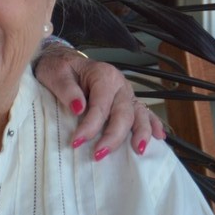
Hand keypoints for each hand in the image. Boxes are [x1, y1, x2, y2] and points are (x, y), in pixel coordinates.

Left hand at [33, 46, 165, 156]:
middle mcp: (119, 84)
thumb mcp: (55, 74)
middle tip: (99, 154)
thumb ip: (66, 89)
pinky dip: (153, 124)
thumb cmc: (59, 68)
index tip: (77, 142)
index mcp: (103, 75)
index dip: (90, 126)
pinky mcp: (127, 100)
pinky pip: (144, 112)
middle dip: (113, 136)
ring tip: (138, 150)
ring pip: (139, 114)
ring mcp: (125, 92)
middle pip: (123, 113)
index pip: (100, 105)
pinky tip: (159, 137)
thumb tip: (79, 108)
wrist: (63, 60)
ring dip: (141, 132)